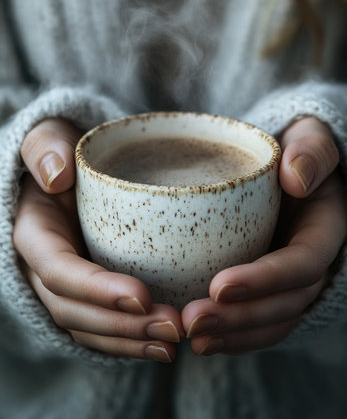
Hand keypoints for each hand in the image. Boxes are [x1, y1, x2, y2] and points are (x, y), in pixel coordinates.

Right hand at [14, 119, 183, 361]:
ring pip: (89, 328)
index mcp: (35, 235)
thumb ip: (47, 148)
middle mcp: (45, 268)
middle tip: (173, 325)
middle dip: (122, 325)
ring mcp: (65, 286)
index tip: (141, 296)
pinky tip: (163, 345)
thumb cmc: (65, 155)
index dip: (96, 289)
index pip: (59, 271)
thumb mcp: (50, 138)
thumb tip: (56, 177)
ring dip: (130, 341)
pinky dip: (128, 342)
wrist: (73, 175)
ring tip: (174, 343)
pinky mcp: (87, 293)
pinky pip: (101, 329)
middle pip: (75, 310)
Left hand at [182, 117, 346, 355]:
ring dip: (234, 335)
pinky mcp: (270, 290)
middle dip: (241, 317)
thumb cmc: (294, 152)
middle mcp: (311, 263)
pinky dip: (234, 338)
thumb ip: (311, 150)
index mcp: (323, 230)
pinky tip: (202, 342)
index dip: (266, 279)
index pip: (302, 263)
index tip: (219, 285)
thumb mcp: (310, 138)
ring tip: (193, 338)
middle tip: (193, 320)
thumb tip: (297, 178)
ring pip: (272, 321)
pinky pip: (260, 323)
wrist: (284, 172)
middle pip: (286, 302)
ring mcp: (290, 281)